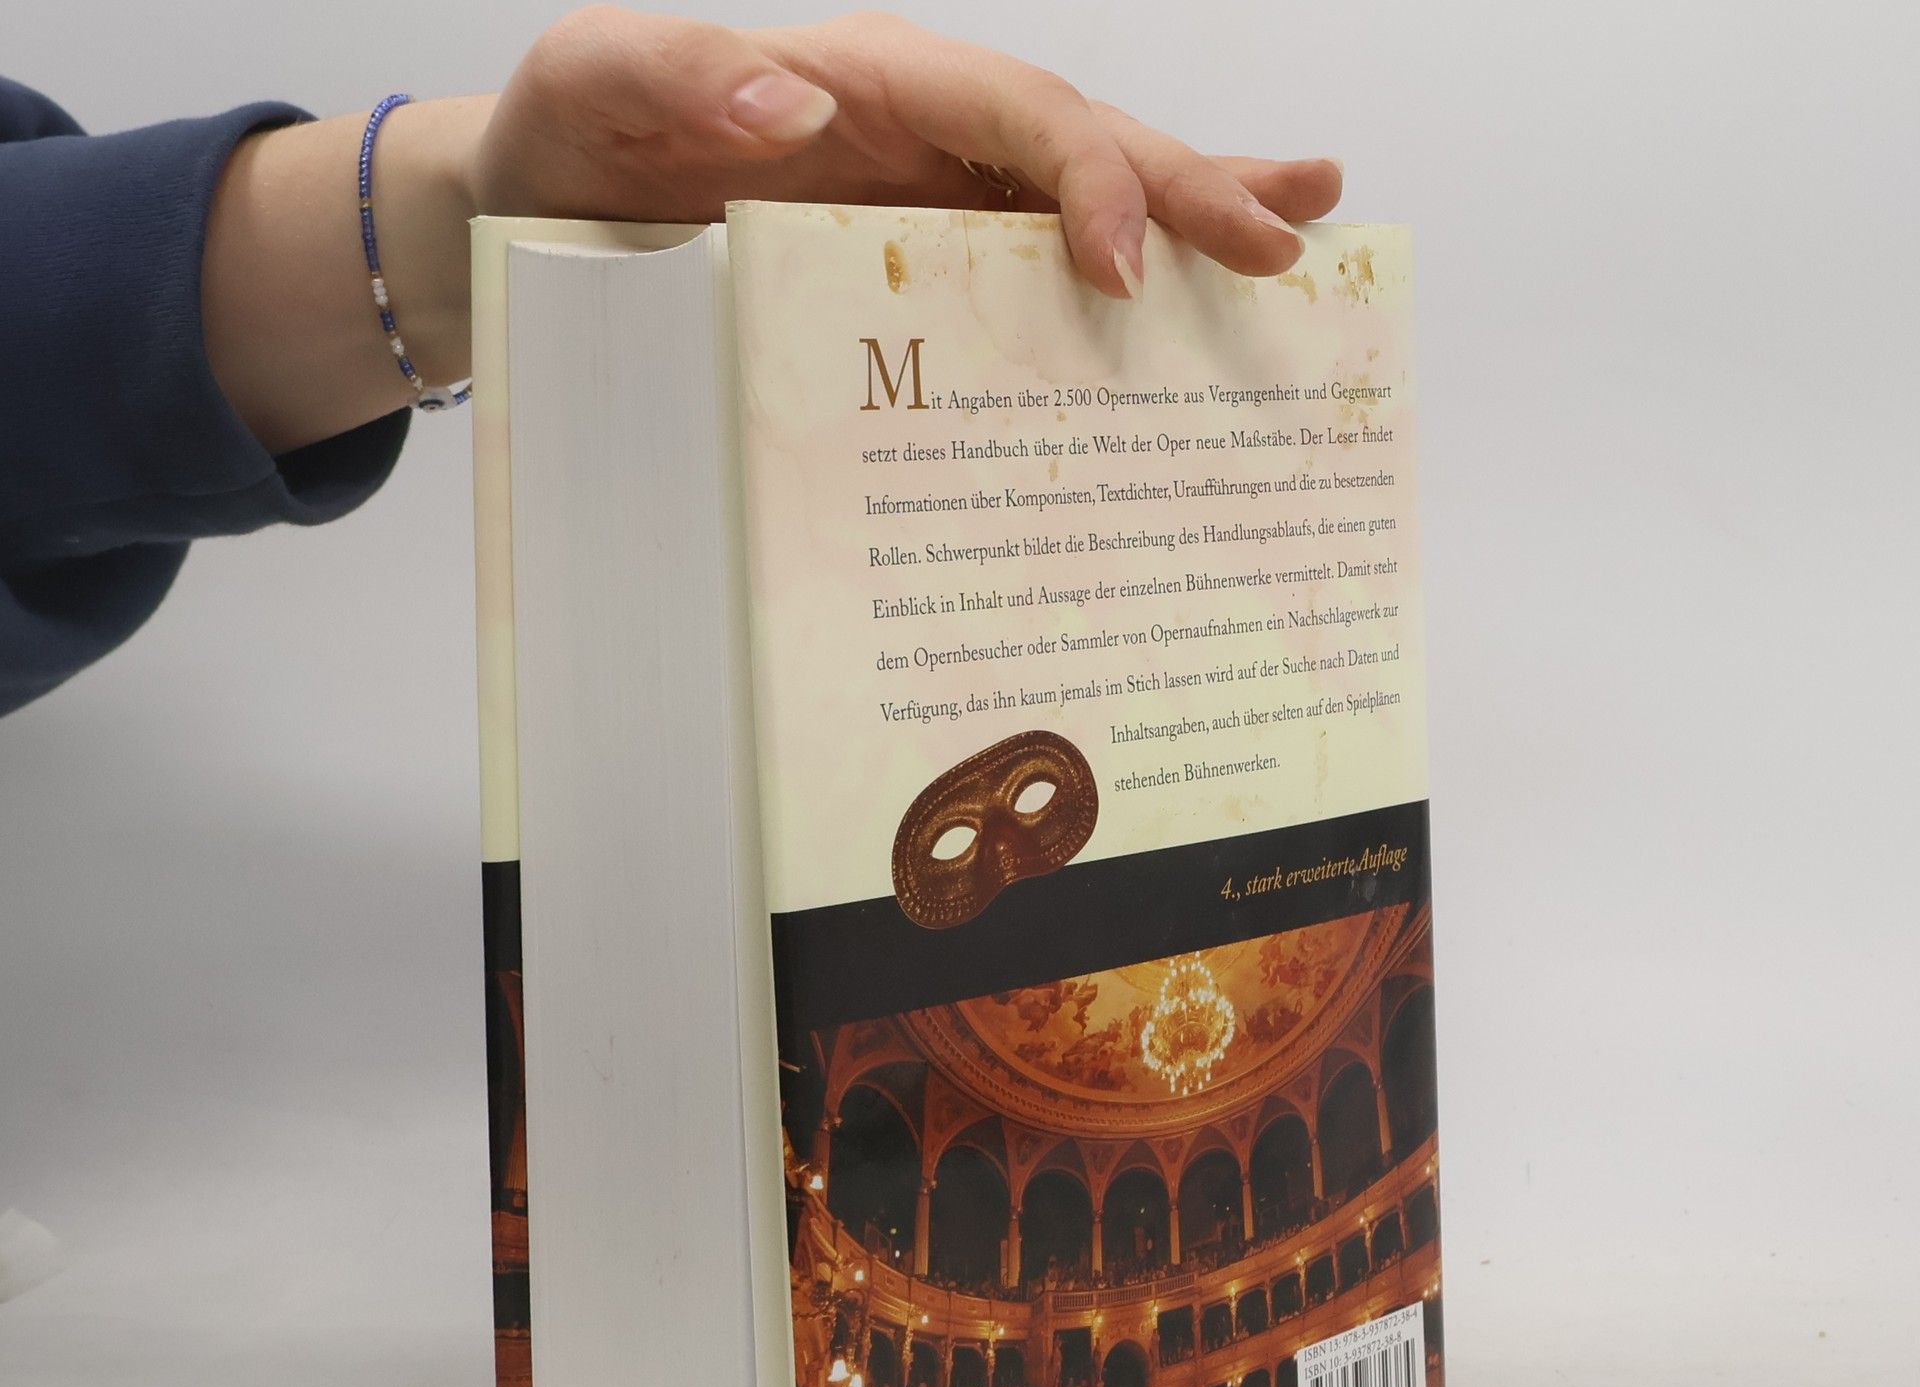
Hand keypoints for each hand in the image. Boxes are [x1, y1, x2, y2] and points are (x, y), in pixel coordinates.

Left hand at [474, 10, 1342, 297]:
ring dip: (1198, 219)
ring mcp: (939, 204)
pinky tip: (1192, 303)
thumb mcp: (599, 82)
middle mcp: (927, 136)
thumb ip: (684, 73)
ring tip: (1305, 239)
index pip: (1012, 115)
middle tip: (1283, 248)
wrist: (547, 212)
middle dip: (1187, 197)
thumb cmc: (574, 140)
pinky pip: (1042, 277)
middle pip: (1086, 150)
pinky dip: (1128, 287)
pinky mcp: (931, 272)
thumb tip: (791, 102)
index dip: (1085, 177)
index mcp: (875, 82)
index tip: (1120, 265)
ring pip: (1092, 203)